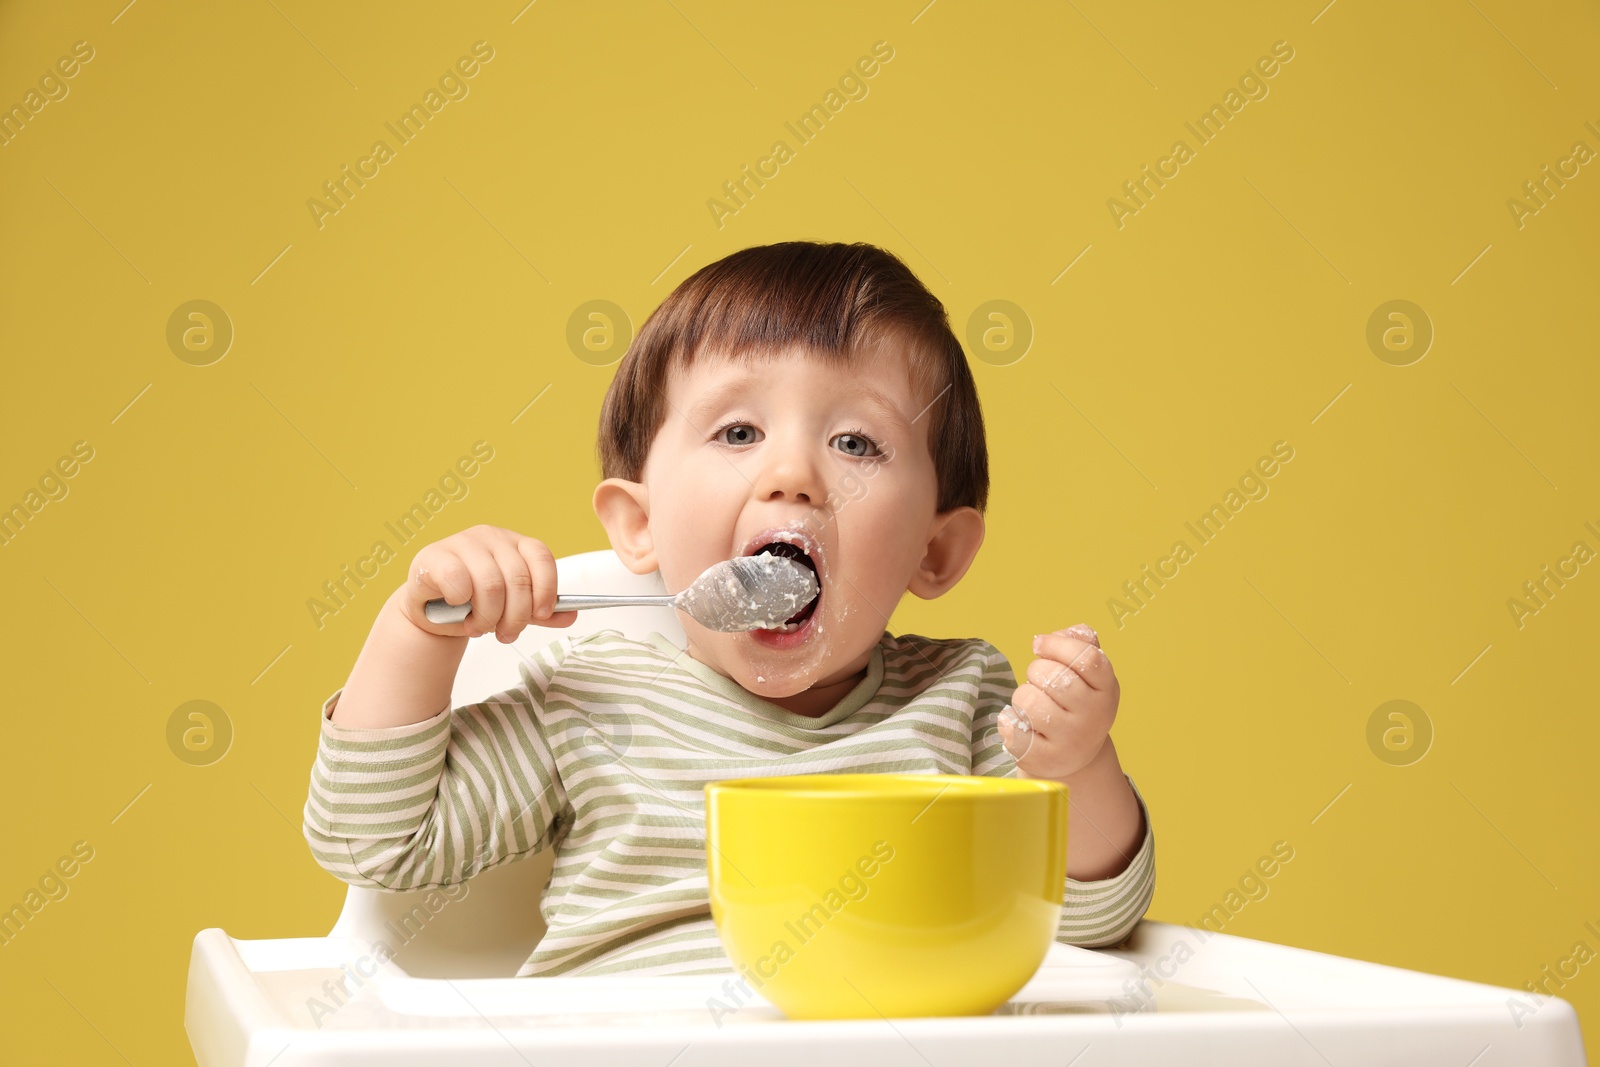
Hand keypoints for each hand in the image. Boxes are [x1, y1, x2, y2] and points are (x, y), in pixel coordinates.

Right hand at [397, 525, 577, 640]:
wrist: (432, 611)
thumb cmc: (475, 605)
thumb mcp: (512, 609)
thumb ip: (540, 612)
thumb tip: (571, 616)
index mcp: (516, 544)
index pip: (542, 557)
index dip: (546, 589)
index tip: (542, 615)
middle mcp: (492, 537)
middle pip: (518, 578)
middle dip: (515, 616)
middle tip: (506, 634)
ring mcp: (463, 542)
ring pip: (490, 584)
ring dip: (488, 616)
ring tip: (480, 628)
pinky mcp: (435, 555)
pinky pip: (458, 580)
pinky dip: (462, 602)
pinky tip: (458, 609)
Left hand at [995, 623, 1119, 780]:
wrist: (1074, 754)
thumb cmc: (1074, 701)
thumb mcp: (1086, 672)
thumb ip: (1079, 643)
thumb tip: (1066, 634)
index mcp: (1106, 689)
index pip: (1087, 658)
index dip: (1057, 644)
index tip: (1039, 645)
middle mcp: (1094, 717)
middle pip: (1054, 677)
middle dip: (1036, 670)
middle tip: (1039, 681)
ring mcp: (1071, 740)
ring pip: (1029, 701)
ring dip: (1022, 697)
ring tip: (1033, 706)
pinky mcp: (1046, 759)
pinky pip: (1013, 730)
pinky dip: (1008, 722)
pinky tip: (1020, 724)